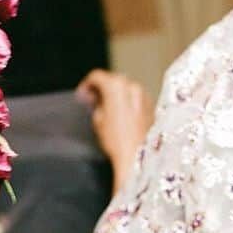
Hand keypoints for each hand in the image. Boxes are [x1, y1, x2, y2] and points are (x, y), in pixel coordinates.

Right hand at [77, 69, 152, 192]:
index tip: (82, 94)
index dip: (86, 84)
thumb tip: (96, 101)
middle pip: (112, 80)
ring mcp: (144, 95)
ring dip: (115, 94)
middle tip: (92, 99)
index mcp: (116, 86)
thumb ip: (95, 104)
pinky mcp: (151, 106)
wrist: (135, 156)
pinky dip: (127, 101)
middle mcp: (132, 86)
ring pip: (126, 88)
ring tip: (106, 108)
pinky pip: (135, 97)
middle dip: (101, 88)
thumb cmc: (118, 141)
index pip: (97, 76)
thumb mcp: (97, 120)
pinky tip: (120, 113)